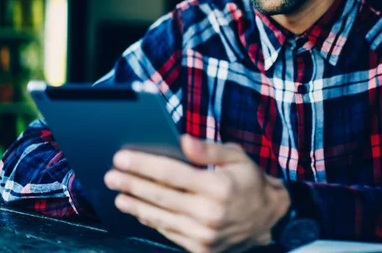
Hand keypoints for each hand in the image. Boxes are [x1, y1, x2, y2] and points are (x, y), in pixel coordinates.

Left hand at [104, 135, 289, 252]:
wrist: (270, 219)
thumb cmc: (251, 182)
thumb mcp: (238, 157)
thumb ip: (209, 149)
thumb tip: (181, 140)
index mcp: (218, 186)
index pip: (171, 173)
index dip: (143, 165)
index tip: (121, 158)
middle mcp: (209, 212)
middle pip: (160, 196)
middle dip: (132, 184)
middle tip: (111, 176)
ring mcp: (205, 234)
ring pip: (161, 218)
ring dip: (136, 205)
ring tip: (119, 195)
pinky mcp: (202, 249)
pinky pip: (170, 233)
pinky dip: (153, 222)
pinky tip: (141, 211)